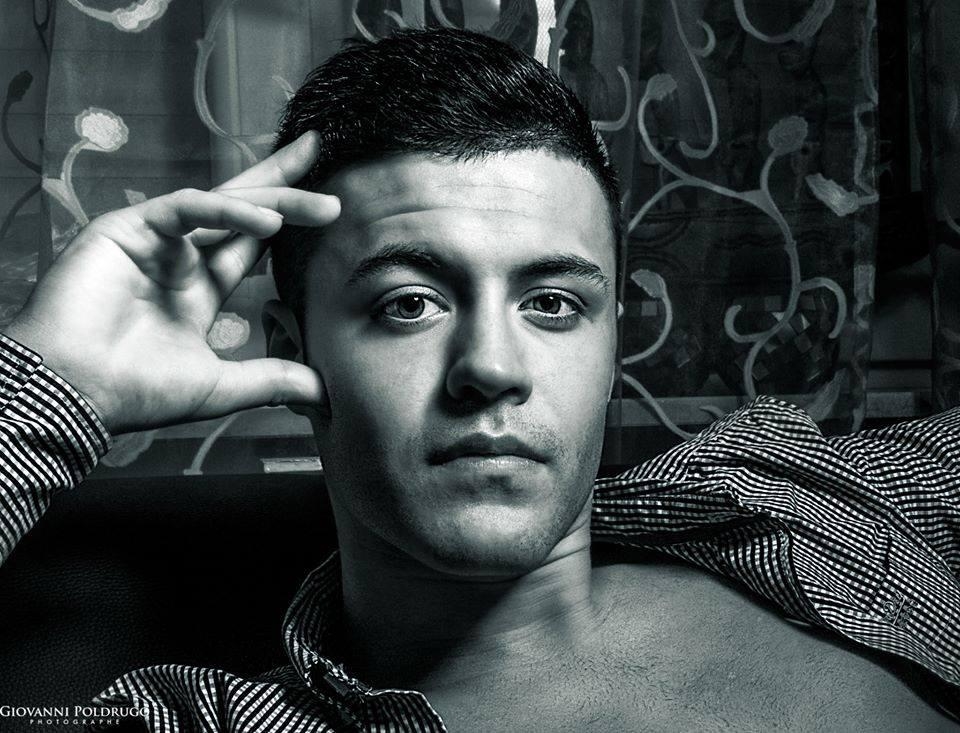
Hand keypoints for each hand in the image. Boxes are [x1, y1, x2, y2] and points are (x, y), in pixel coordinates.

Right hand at [4, 132, 337, 434]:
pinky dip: (228, 212)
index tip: (327, 208)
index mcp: (200, 289)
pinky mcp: (129, 228)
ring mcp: (155, 240)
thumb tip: (325, 393)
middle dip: (282, 182)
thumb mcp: (220, 386)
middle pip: (241, 209)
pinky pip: (187, 208)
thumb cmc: (135, 392)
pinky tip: (268, 222)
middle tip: (319, 150)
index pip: (251, 244)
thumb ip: (271, 380)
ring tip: (324, 207)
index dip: (286, 220)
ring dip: (274, 200)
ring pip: (223, 204)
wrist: (74, 393)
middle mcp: (181, 258)